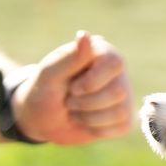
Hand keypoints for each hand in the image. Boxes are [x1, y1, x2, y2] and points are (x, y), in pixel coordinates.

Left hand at [12, 31, 132, 144]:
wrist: (41, 119)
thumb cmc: (43, 91)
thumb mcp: (50, 74)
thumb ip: (69, 57)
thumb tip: (85, 36)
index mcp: (101, 53)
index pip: (114, 63)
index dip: (94, 81)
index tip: (73, 88)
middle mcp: (117, 72)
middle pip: (118, 91)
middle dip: (87, 103)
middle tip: (69, 101)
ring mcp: (124, 95)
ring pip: (120, 111)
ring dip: (89, 118)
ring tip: (75, 111)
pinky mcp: (124, 116)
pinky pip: (122, 126)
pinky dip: (97, 129)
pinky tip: (85, 121)